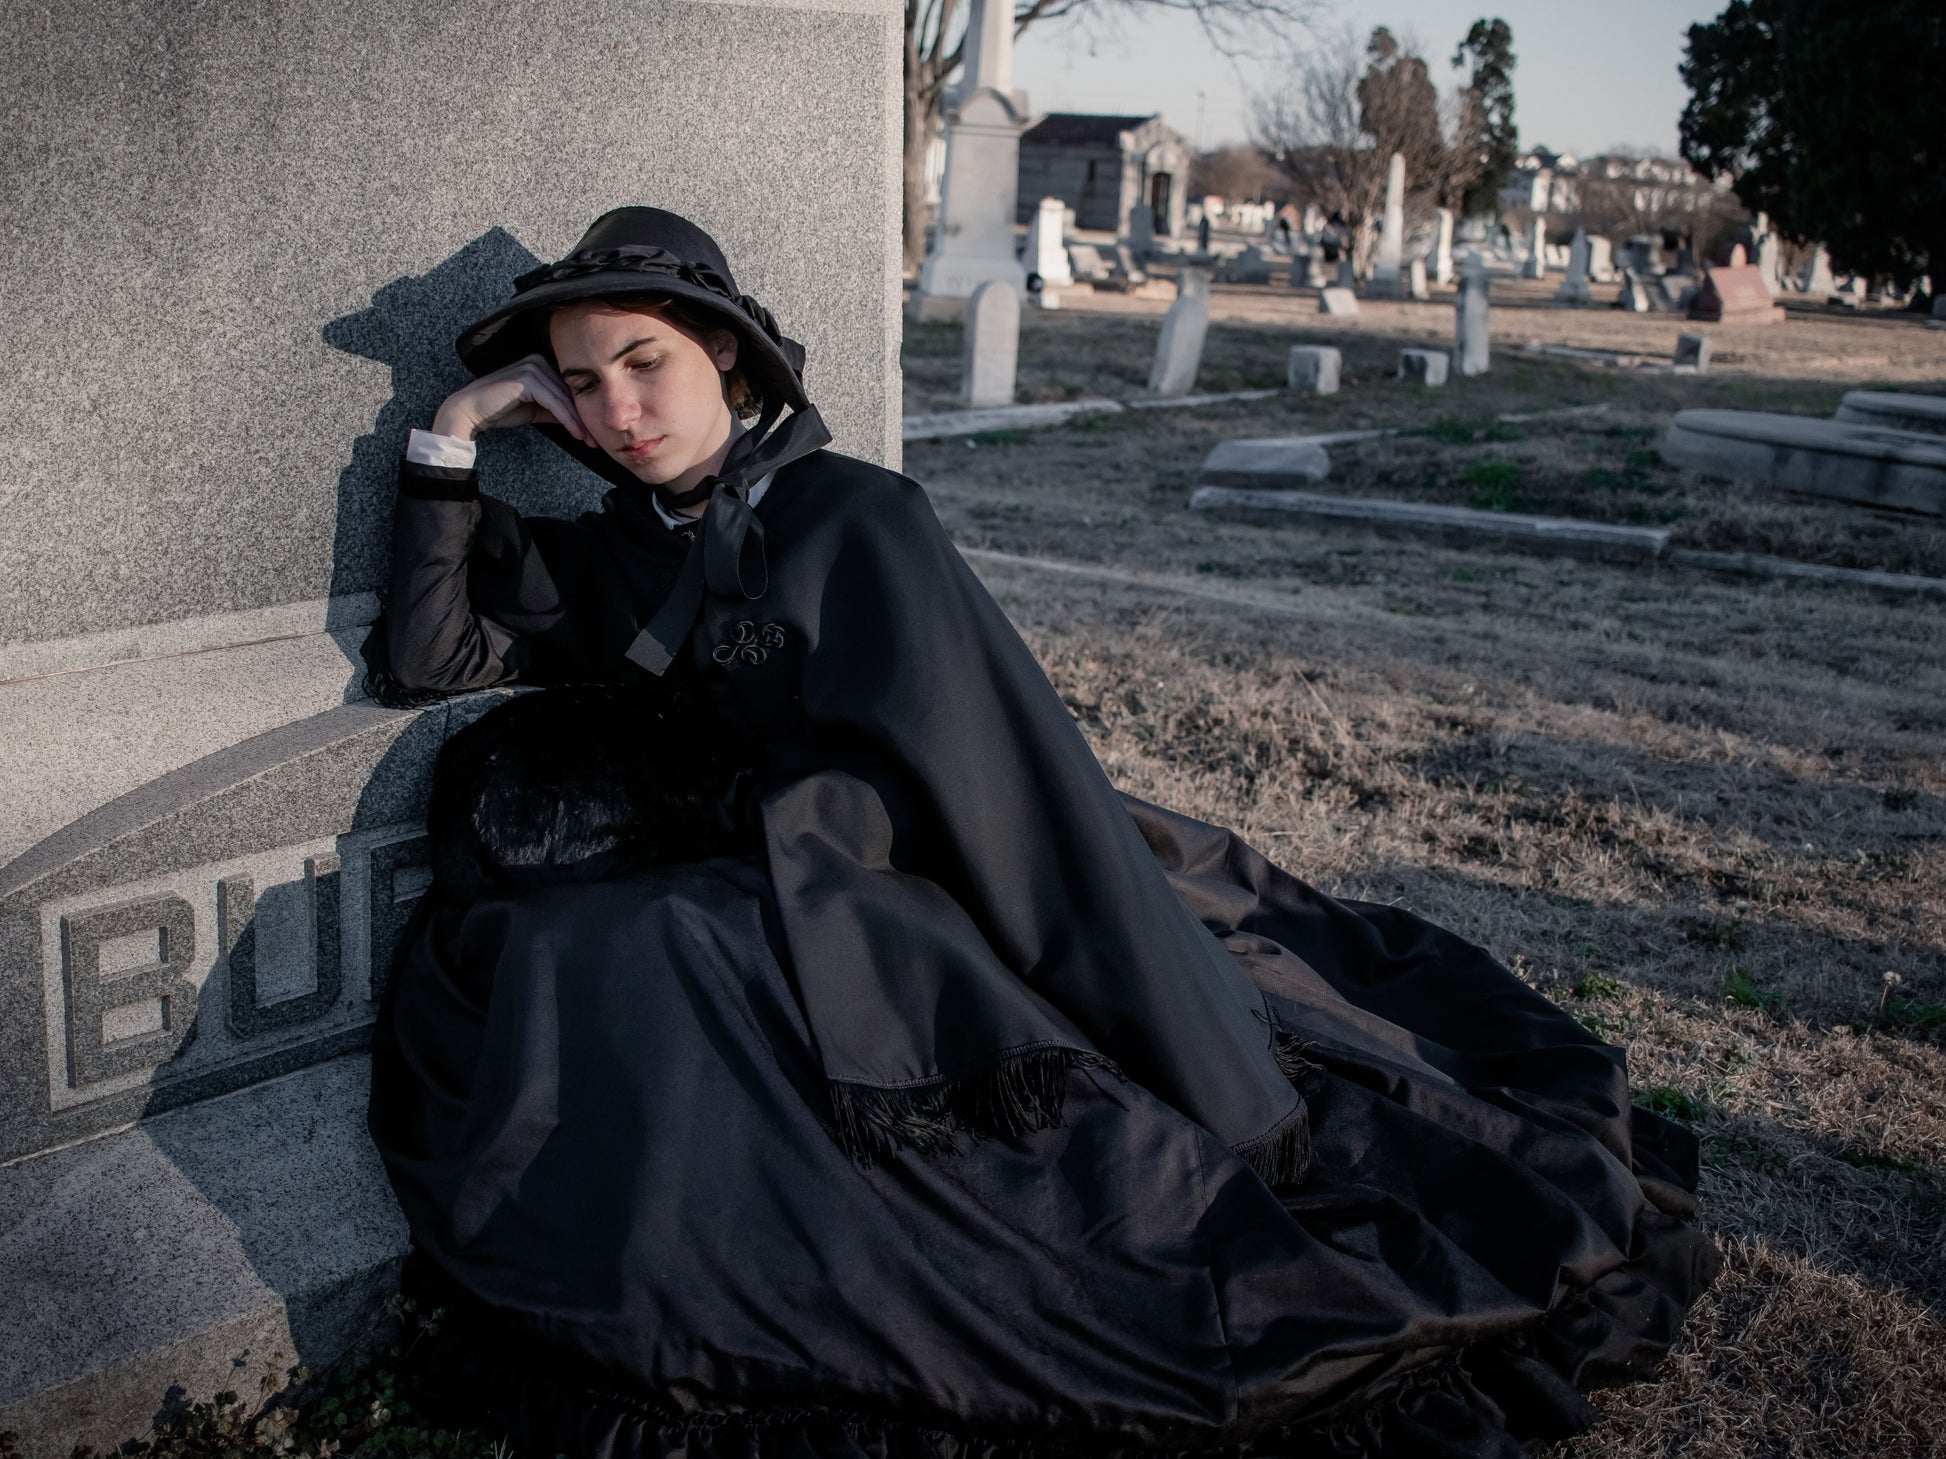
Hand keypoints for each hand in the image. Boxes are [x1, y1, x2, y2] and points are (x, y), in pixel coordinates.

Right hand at [430, 354, 593, 445]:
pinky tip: (577, 434)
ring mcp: (532, 367)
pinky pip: (554, 403)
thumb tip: (580, 419)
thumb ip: (556, 409)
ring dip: (579, 422)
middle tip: (598, 439)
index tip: (594, 432)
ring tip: (590, 440)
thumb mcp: (536, 409)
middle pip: (569, 393)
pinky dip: (567, 420)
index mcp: (541, 364)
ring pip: (564, 399)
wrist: (472, 410)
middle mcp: (538, 361)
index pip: (568, 389)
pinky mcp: (527, 379)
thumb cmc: (502, 409)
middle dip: (584, 418)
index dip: (582, 411)